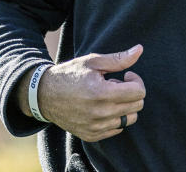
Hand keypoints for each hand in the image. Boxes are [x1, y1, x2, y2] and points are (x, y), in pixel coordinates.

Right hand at [17, 45, 145, 141]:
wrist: (45, 95)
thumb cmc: (70, 74)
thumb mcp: (93, 61)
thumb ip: (119, 59)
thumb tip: (140, 49)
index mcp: (102, 93)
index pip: (139, 92)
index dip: (136, 80)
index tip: (126, 75)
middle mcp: (100, 114)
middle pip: (137, 106)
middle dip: (131, 92)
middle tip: (115, 85)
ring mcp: (95, 127)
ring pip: (129, 119)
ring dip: (125, 106)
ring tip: (109, 96)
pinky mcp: (91, 135)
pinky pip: (116, 129)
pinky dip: (115, 117)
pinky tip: (103, 107)